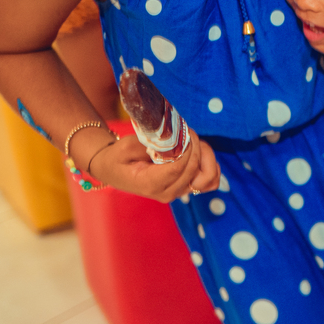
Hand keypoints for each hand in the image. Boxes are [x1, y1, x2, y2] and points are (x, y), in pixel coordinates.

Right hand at [88, 129, 219, 202]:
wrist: (113, 169)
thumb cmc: (119, 157)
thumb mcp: (127, 146)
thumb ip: (151, 144)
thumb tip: (174, 139)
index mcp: (150, 185)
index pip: (178, 168)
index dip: (186, 148)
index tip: (183, 131)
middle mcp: (167, 192)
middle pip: (194, 170)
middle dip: (194, 146)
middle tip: (186, 130)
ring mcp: (178, 192)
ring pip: (208, 177)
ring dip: (206, 156)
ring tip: (193, 141)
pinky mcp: (185, 187)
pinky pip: (210, 180)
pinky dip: (210, 165)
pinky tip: (198, 152)